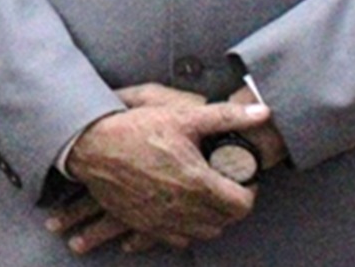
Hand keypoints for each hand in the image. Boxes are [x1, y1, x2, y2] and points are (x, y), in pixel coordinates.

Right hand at [53, 84, 270, 252]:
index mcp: (197, 183)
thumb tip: (263, 114)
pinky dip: (187, 228)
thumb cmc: (136, 129)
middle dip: (231, 203)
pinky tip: (182, 208)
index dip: (249, 191)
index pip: (242, 205)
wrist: (91, 146)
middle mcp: (182, 209)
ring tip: (206, 194)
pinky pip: (178, 239)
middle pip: (225, 221)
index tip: (242, 177)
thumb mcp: (182, 116)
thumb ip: (225, 117)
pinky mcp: (145, 226)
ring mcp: (163, 221)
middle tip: (225, 182)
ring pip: (204, 233)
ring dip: (211, 217)